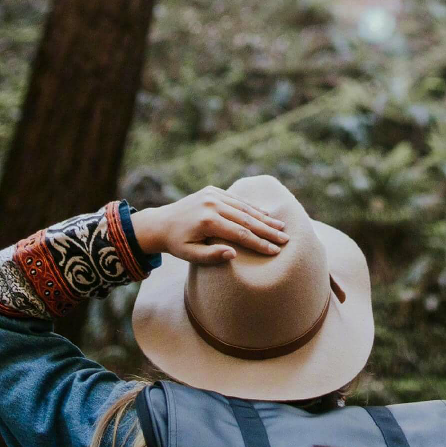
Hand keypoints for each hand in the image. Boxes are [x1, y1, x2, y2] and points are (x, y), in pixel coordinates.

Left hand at [133, 187, 288, 264]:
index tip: (274, 250)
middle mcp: (212, 204)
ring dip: (264, 217)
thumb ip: (211, 256)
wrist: (160, 223)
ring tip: (281, 226)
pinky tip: (265, 214)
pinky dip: (251, 207)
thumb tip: (233, 254)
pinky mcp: (212, 191)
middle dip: (268, 230)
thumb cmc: (176, 244)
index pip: (240, 233)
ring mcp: (213, 195)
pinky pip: (236, 200)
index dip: (259, 243)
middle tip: (285, 239)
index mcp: (207, 221)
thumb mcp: (189, 255)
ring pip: (244, 207)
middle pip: (246, 219)